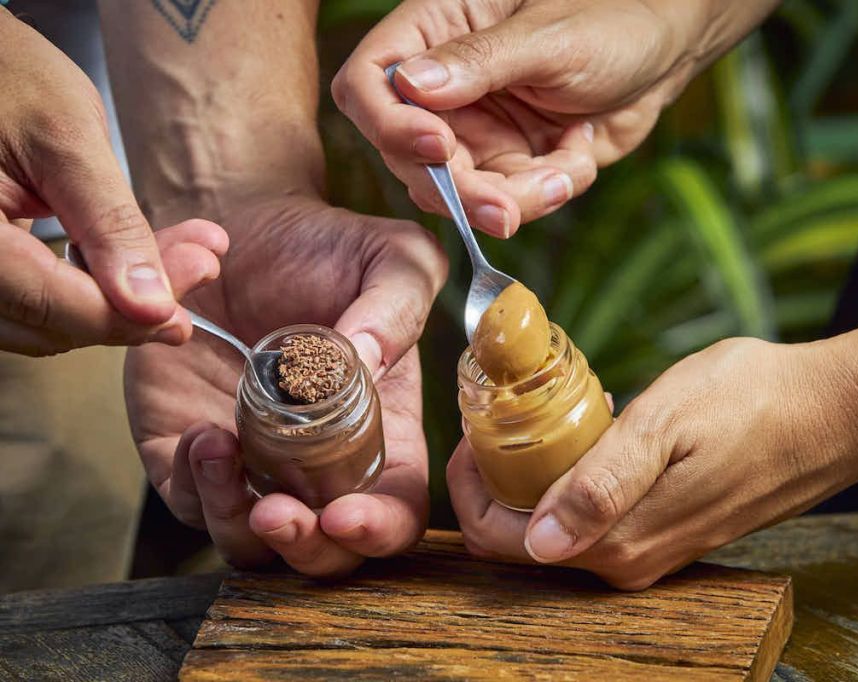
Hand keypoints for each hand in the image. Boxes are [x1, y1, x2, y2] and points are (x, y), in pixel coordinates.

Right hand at [0, 10, 224, 353]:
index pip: (50, 306)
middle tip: (198, 265)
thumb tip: (151, 304)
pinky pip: (35, 299)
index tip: (184, 315)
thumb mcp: (66, 139)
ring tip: (185, 255)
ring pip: (45, 320)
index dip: (126, 318)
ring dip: (120, 297)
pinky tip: (141, 256)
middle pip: (49, 323)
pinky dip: (91, 285)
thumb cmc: (6, 75)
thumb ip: (109, 224)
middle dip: (133, 306)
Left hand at [125, 196, 446, 574]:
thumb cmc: (330, 246)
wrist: (245, 221)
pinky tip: (202, 435)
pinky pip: (187, 499)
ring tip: (223, 452)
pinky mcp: (187, 447)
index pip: (394, 507)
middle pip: (324, 551)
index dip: (379, 529)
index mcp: (383, 430)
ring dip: (238, 524)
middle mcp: (319, 461)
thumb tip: (366, 363)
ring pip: (248, 543)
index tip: (346, 515)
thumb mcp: (393, 259)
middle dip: (304, 550)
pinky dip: (193, 485)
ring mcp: (253, 461)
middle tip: (279, 514)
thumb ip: (399, 307)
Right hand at [334, 0, 705, 236]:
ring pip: (459, 194)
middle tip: (508, 208)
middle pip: (409, 156)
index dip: (388, 122)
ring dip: (513, 201)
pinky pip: (509, 202)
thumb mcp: (550, 35)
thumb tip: (410, 85)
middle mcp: (445, 88)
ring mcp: (475, 130)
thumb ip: (481, 60)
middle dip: (461, 190)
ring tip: (566, 174)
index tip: (436, 146)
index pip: (370, 82)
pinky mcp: (509, 163)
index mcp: (436, 30)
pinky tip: (580, 153)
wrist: (667, 50)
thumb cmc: (613, 16)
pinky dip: (547, 191)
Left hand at [448, 338, 857, 589]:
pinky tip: (598, 431)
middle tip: (512, 412)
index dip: (472, 486)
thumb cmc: (752, 403)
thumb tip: (539, 541)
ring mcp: (650, 551)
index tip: (478, 429)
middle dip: (501, 476)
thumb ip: (600, 485)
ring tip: (556, 413)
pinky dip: (577, 477)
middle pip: (522, 535)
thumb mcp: (665, 425)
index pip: (500, 539)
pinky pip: (595, 516)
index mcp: (619, 543)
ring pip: (557, 524)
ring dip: (540, 472)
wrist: (832, 414)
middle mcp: (629, 562)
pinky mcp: (668, 532)